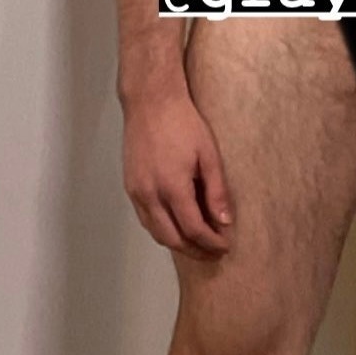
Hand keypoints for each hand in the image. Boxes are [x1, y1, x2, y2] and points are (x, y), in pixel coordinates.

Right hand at [122, 88, 233, 258]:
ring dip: (177, 243)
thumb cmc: (183, 123)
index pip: (193, 229)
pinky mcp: (129, 186)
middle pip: (172, 238)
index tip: (225, 246)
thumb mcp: (209, 155)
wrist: (150, 102)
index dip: (211, 242)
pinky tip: (177, 227)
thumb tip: (224, 222)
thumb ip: (216, 191)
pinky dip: (162, 229)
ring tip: (198, 245)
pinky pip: (145, 218)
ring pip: (155, 232)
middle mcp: (150, 194)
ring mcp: (136, 192)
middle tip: (214, 252)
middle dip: (195, 250)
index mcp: (172, 187)